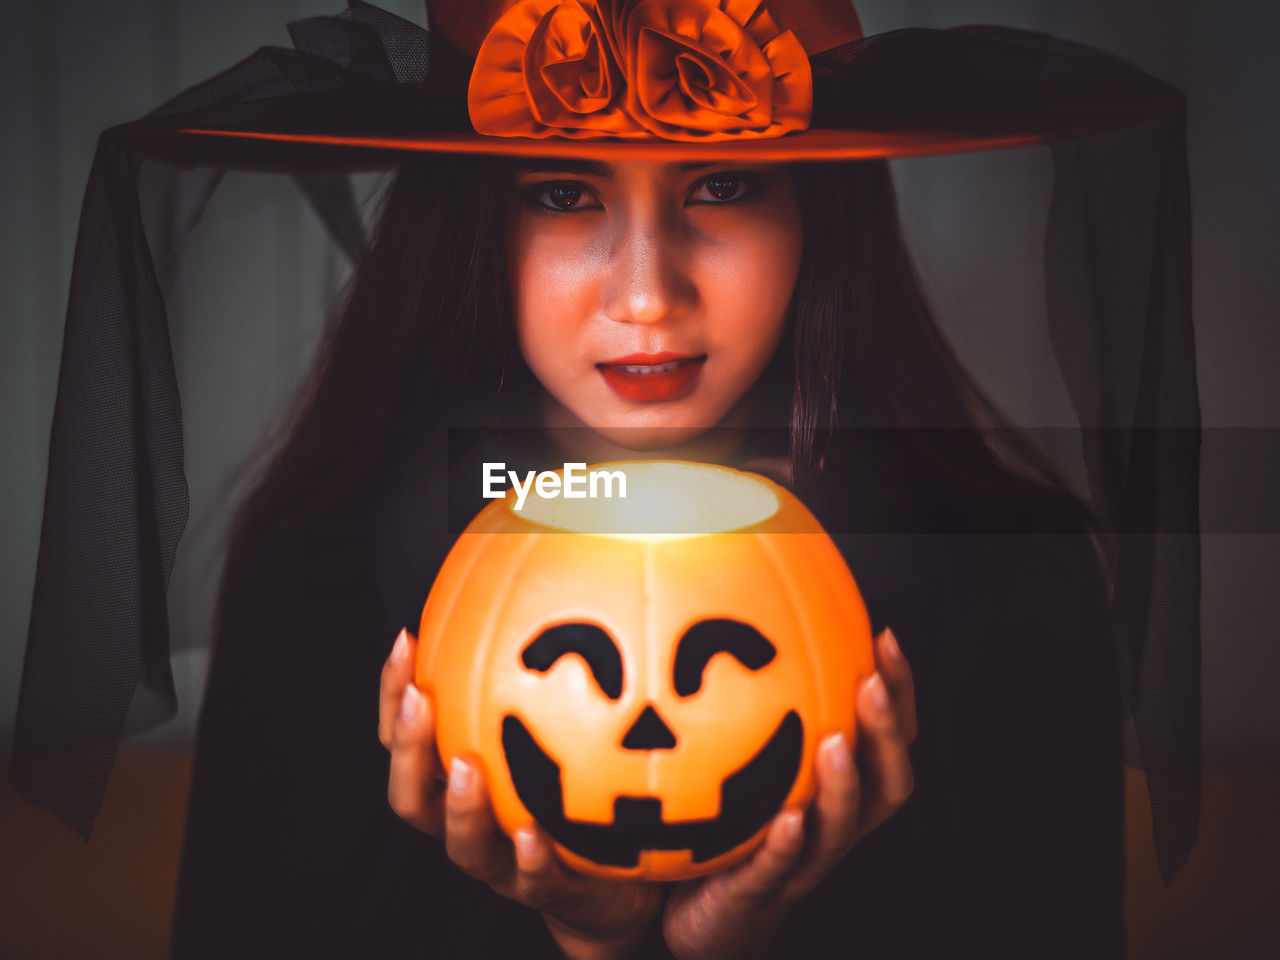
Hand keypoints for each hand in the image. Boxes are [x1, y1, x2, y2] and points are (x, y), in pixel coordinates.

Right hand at [379, 628, 662, 959]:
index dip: (394, 692)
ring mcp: (503, 860)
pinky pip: (531, 880)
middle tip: (419, 700)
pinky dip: (529, 859)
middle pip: (411, 793)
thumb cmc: (575, 801)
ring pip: (461, 843)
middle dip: (407, 746)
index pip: (405, 736)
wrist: (613, 887)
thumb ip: (543, 680)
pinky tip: (535, 834)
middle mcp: (468, 820)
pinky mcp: (546, 890)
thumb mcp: (556, 734)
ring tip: (465, 768)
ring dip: (457, 806)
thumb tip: (551, 579)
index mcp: (456, 779)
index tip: (406, 638)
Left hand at [661, 627, 916, 959]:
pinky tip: (788, 818)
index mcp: (845, 791)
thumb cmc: (737, 827)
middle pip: (887, 780)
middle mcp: (838, 825)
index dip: (897, 692)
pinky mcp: (764, 890)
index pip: (889, 737)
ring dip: (845, 784)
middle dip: (884, 730)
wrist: (707, 913)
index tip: (884, 636)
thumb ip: (763, 710)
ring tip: (837, 743)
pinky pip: (783, 867)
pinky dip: (790, 844)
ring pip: (844, 826)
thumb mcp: (755, 763)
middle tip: (870, 683)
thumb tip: (744, 620)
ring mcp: (806, 859)